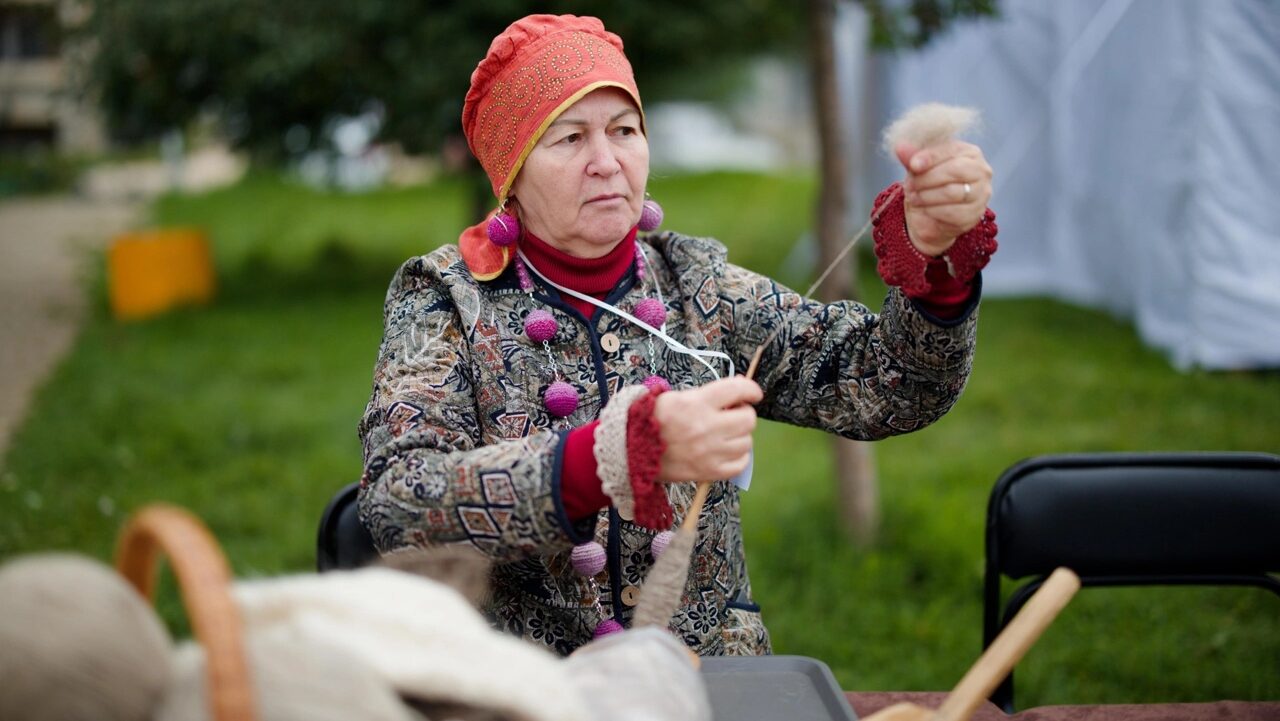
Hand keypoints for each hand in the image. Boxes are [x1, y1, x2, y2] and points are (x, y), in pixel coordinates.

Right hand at [653, 376, 761, 482]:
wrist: (630, 450)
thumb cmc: (652, 420)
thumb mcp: (674, 396)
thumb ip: (707, 394)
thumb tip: (736, 393)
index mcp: (696, 403)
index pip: (737, 390)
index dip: (750, 389)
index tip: (752, 393)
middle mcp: (706, 427)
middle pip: (748, 419)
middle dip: (743, 414)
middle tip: (732, 415)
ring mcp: (709, 452)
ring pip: (747, 442)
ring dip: (740, 436)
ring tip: (725, 434)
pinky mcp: (708, 472)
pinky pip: (740, 464)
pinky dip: (738, 456)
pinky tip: (727, 451)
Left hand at [894, 140, 992, 256]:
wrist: (930, 215)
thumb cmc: (928, 184)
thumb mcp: (918, 168)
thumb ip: (911, 157)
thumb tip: (900, 148)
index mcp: (970, 152)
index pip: (952, 150)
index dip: (930, 157)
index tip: (913, 165)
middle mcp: (981, 171)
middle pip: (954, 170)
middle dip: (927, 178)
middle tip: (909, 185)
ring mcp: (981, 193)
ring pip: (952, 192)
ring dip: (926, 196)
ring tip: (913, 197)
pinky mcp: (975, 214)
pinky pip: (952, 213)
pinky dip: (933, 211)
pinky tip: (925, 209)